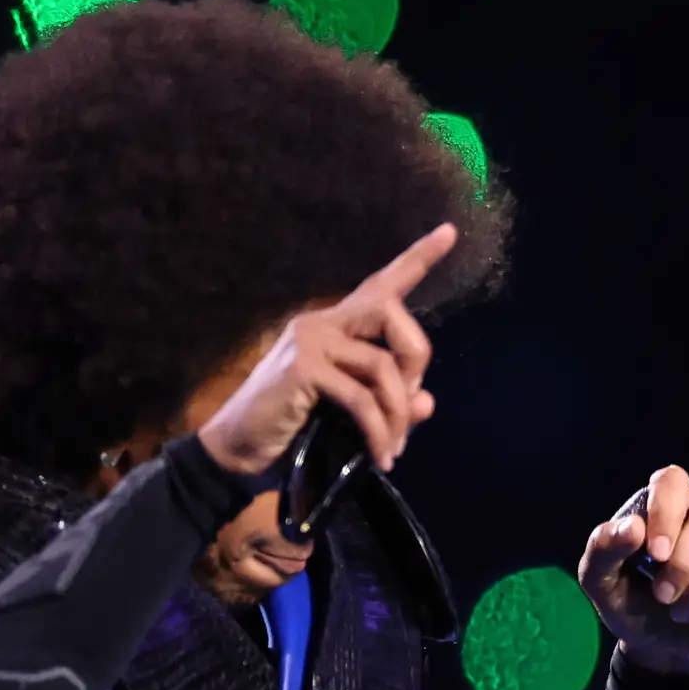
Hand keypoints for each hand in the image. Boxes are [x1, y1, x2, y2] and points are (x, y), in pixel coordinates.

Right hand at [195, 225, 456, 477]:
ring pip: (382, 364)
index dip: (418, 259)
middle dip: (416, 358)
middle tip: (410, 405)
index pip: (381, 286)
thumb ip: (390, 404)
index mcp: (336, 327)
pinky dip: (378, 432)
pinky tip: (380, 457)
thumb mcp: (353, 416)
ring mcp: (309, 342)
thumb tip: (427, 402)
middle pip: (391, 312)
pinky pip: (361, 398)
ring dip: (397, 414)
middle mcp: (321, 323)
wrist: (239, 452)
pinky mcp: (301, 368)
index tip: (449, 232)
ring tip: (394, 449)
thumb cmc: (295, 432)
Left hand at [581, 466, 688, 674]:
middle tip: (663, 595)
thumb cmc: (631, 601)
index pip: (674, 481)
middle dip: (686, 564)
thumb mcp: (600, 579)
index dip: (667, 514)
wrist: (661, 644)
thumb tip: (631, 527)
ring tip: (683, 611)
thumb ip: (603, 548)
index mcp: (668, 501)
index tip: (655, 555)